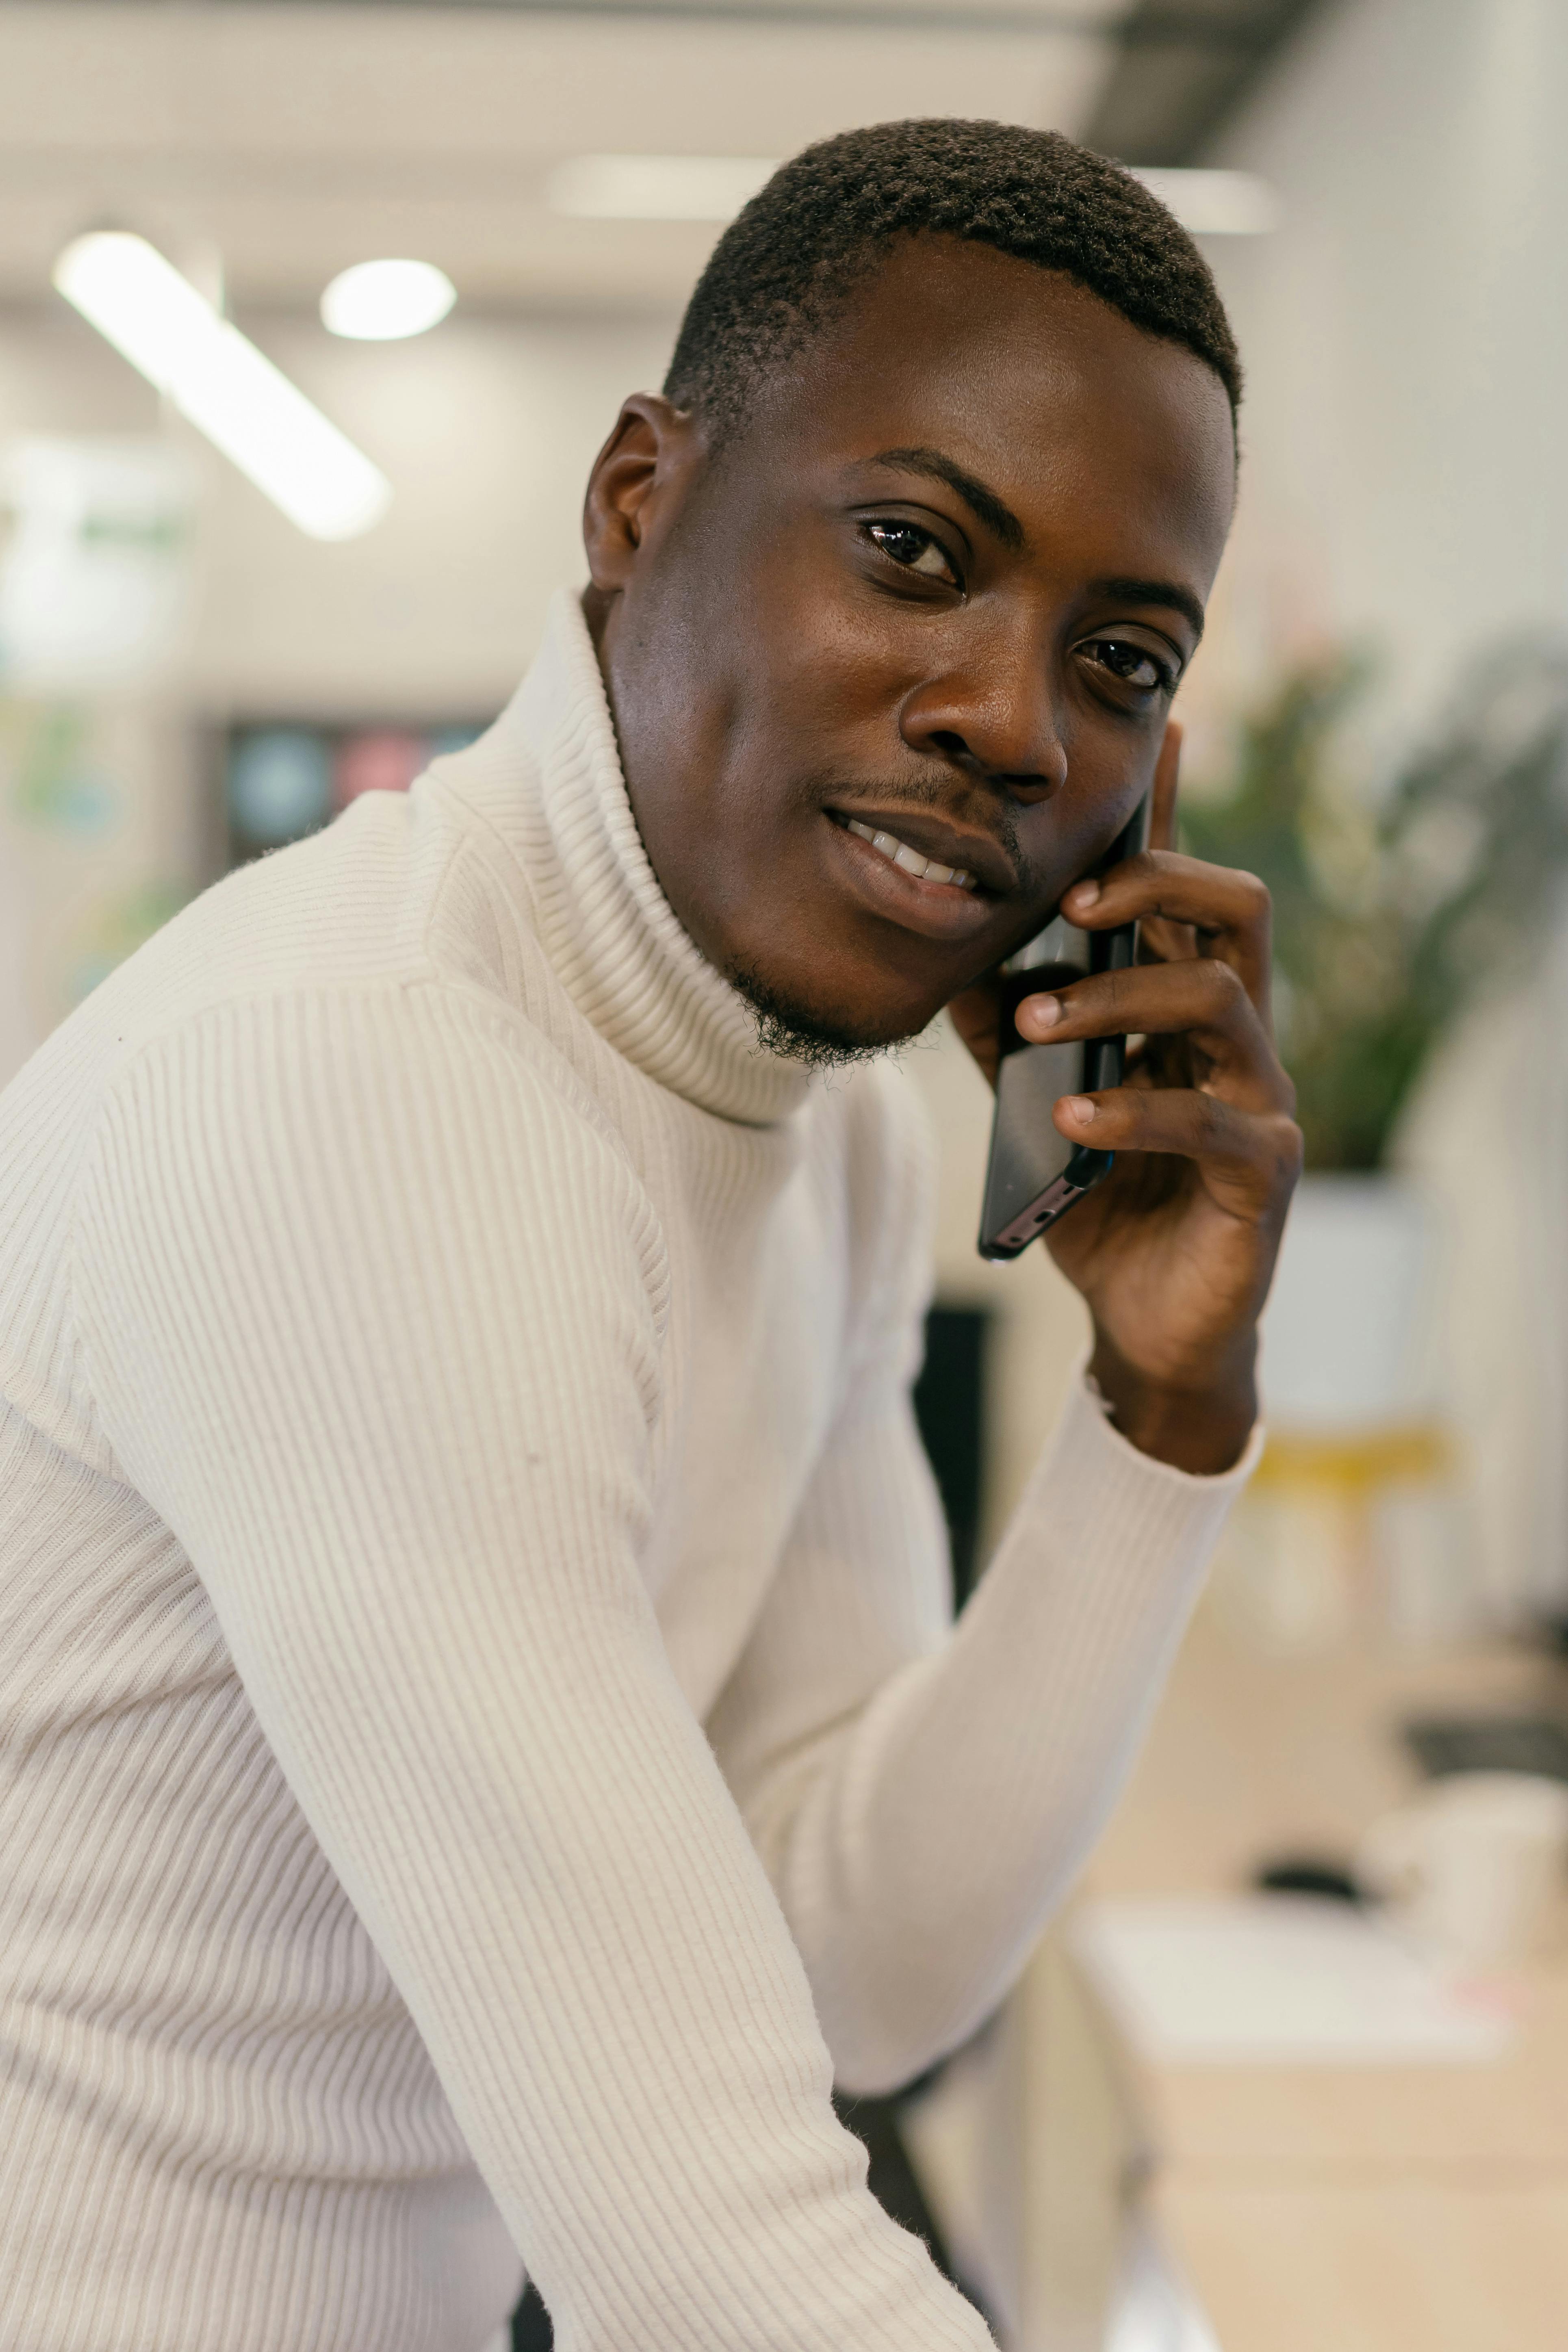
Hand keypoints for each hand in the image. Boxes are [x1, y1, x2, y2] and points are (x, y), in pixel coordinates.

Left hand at [948, 724, 1301, 1473]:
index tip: (1154, 734)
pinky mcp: (1265, 1172)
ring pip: (1225, 999)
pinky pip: (1213, 1121)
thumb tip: (945, 954)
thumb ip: (1004, 1028)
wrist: (1147, 1323)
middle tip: (1071, 897)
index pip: (1185, 892)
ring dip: (1120, 997)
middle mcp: (1239, 1036)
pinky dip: (1135, 1111)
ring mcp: (1261, 1100)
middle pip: (1237, 910)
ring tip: (1041, 1020)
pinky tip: (1073, 1118)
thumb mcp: (1034, 1100)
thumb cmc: (1100, 1201)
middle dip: (1156, 883)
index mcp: (1186, 1006)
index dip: (1170, 815)